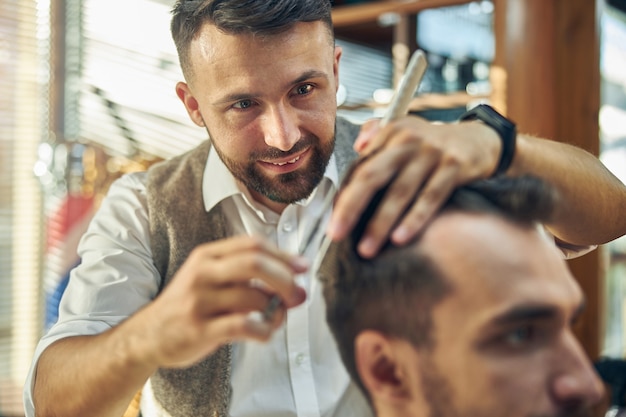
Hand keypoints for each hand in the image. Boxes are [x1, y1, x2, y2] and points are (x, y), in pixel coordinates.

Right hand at [133, 235, 307, 367]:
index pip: (253, 244)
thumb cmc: (189, 305)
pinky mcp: (200, 329)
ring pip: (253, 297)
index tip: (303, 267)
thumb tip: (295, 279)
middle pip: (255, 263)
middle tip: (298, 295)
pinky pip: (244, 326)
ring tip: (277, 318)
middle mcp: (202, 273)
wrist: (148, 335)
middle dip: (285, 278)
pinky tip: (264, 333)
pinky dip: (264, 330)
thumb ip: (246, 275)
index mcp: (207, 255)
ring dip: (276, 310)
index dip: (283, 255)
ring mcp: (199, 300)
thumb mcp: (210, 277)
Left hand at [327, 116, 500, 257]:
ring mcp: (432, 153)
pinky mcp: (454, 166)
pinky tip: (400, 238)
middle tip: (336, 234)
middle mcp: (408, 141)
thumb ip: (377, 135)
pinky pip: (431, 197)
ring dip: (381, 223)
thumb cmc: (432, 145)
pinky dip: (415, 219)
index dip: (344, 197)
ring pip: (400, 192)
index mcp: (391, 134)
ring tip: (367, 248)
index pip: (360, 169)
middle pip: (372, 177)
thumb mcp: (405, 131)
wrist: (480, 140)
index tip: (332, 222)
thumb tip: (358, 146)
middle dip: (351, 207)